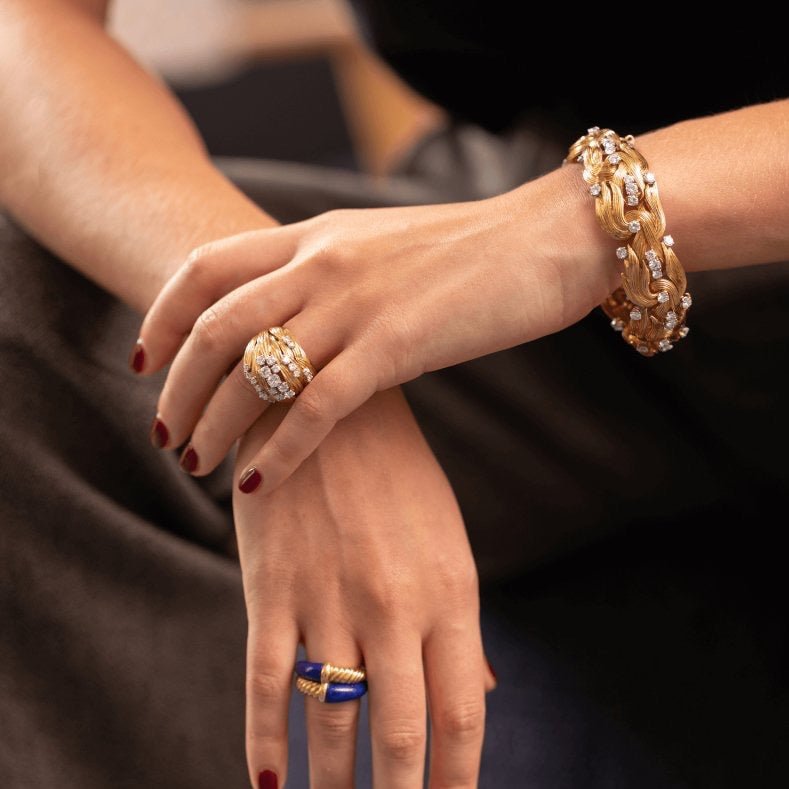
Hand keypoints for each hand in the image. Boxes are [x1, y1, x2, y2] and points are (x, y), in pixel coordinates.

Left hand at [137, 166, 616, 491]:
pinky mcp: (397, 346)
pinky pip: (316, 407)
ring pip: (255, 370)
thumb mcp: (378, 247)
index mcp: (314, 235)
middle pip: (215, 327)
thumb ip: (327, 272)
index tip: (143, 363)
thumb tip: (291, 317)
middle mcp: (322, 263)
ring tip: (194, 467)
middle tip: (165, 436)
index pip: (204, 270)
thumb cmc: (468, 252)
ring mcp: (357, 303)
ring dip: (213, 425)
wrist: (546, 241)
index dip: (160, 318)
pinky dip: (277, 450)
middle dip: (177, 387)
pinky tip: (255, 484)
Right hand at [236, 387, 490, 787]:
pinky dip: (264, 743)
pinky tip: (267, 784)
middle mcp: (394, 606)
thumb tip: (486, 696)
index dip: (458, 783)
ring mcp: (328, 599)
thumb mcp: (446, 539)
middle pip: (401, 736)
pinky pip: (267, 683)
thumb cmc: (396, 476)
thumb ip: (459, 625)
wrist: (323, 401)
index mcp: (450, 593)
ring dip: (335, 787)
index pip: (461, 716)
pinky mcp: (270, 588)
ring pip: (333, 723)